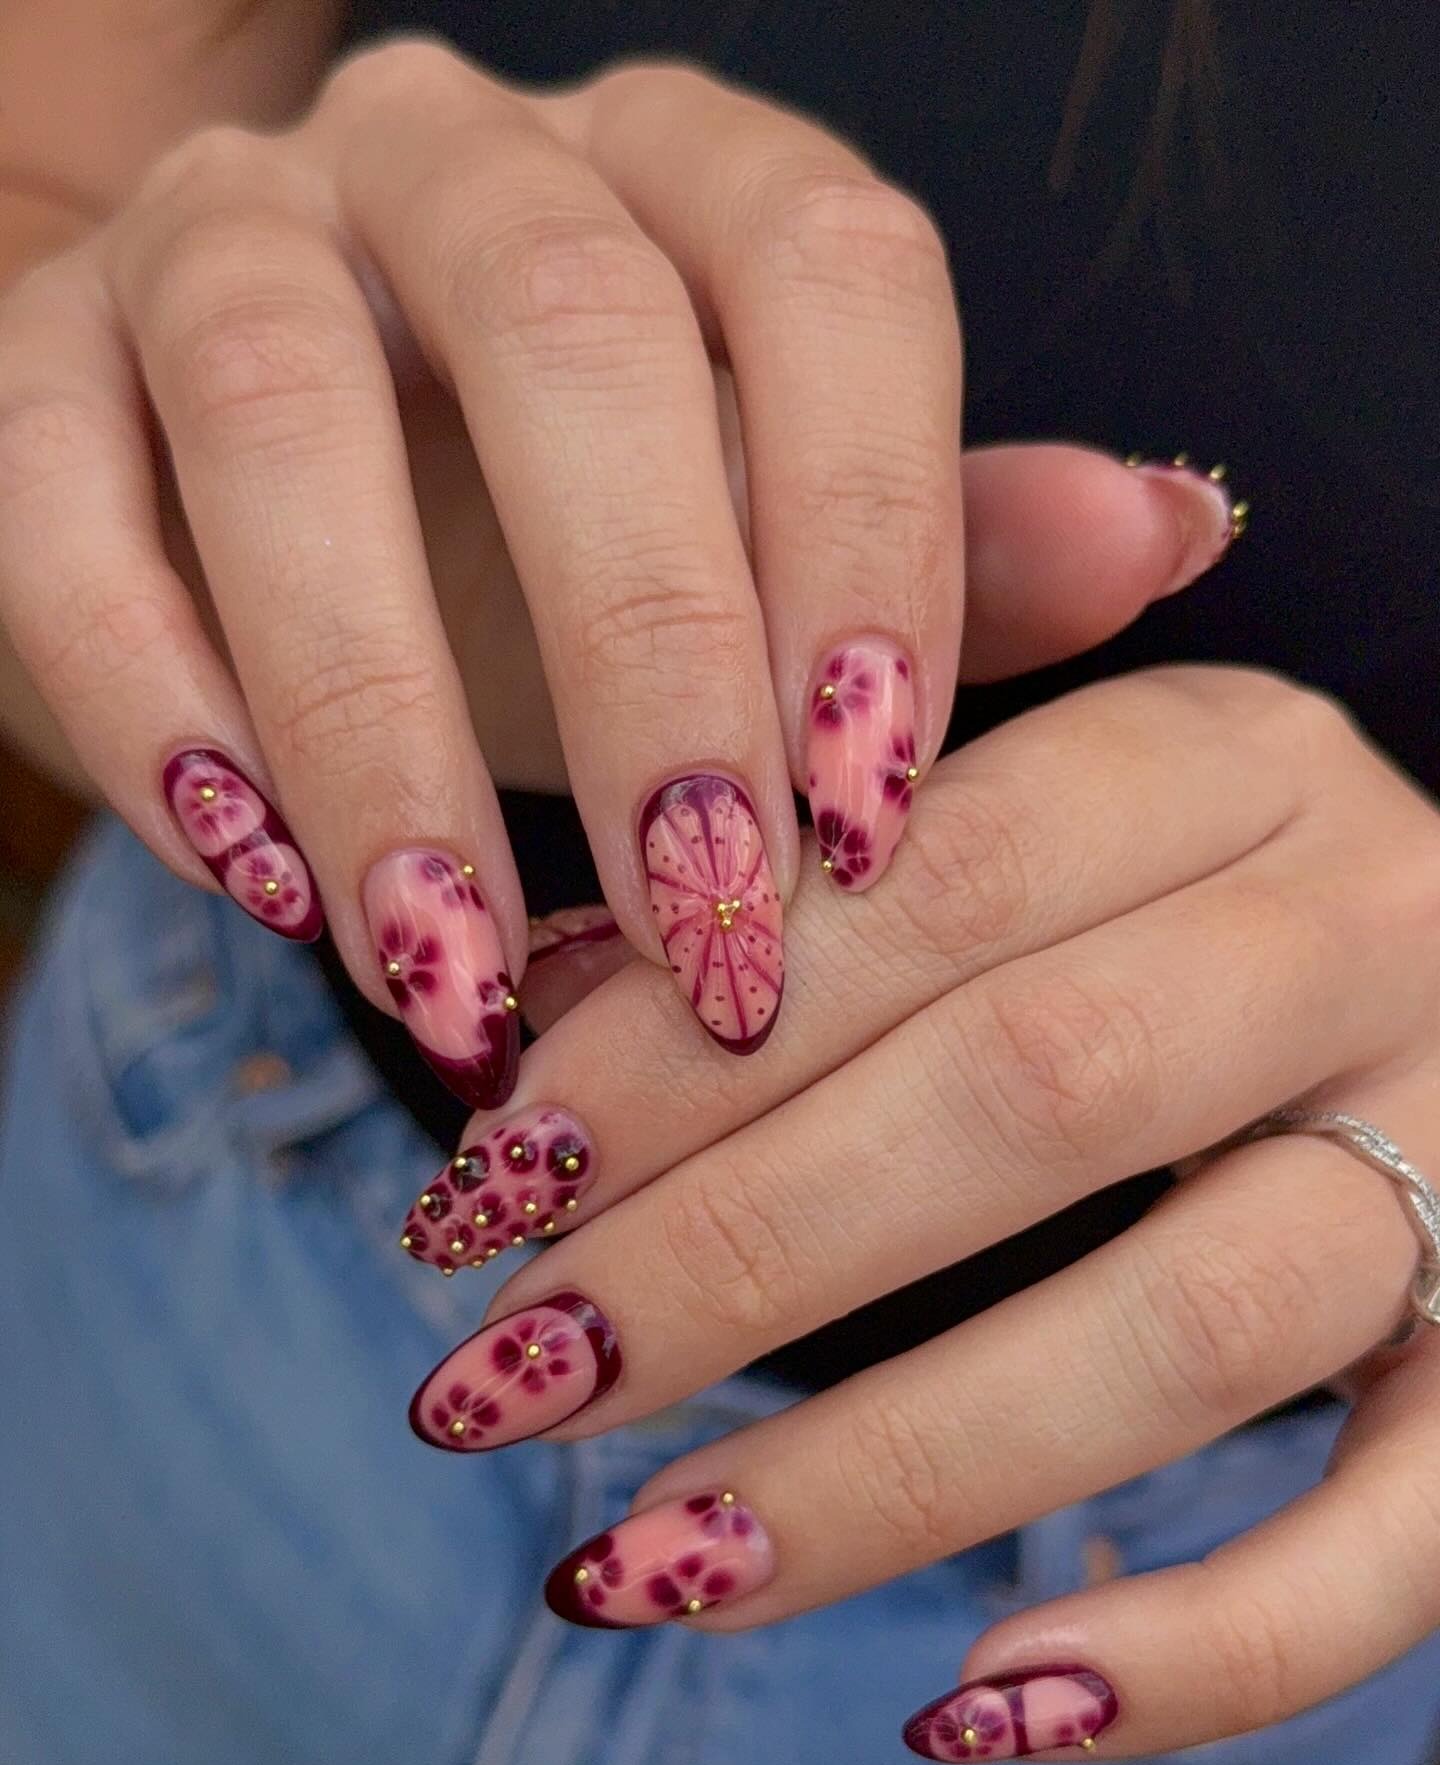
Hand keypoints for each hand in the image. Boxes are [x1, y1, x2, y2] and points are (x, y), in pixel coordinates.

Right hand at [0, 42, 1237, 1100]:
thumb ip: (947, 543)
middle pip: (567, 336)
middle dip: (645, 667)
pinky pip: (58, 504)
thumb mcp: (752, 558)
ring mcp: (227, 238)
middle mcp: (458, 159)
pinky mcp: (36, 363)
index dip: (871, 540)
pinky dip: (151, 702)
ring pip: (284, 412)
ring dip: (377, 723)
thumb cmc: (550, 556)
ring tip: (454, 976)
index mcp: (683, 176)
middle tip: (703, 947)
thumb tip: (1177, 529)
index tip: (873, 826)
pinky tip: (254, 881)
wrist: (262, 514)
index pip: (824, 277)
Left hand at [403, 656, 1439, 1761]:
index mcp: (1227, 762)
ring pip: (1191, 1322)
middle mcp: (1371, 929)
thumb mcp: (1022, 829)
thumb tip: (532, 1025)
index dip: (695, 1043)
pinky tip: (974, 1719)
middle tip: (508, 1376)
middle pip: (1042, 1086)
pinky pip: (1399, 1538)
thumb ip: (813, 897)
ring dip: (888, 1464)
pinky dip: (1203, 1651)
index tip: (493, 1182)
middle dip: (737, 1252)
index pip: (933, 879)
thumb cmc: (1170, 901)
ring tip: (648, 1558)